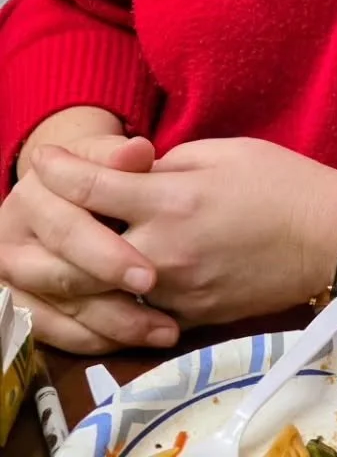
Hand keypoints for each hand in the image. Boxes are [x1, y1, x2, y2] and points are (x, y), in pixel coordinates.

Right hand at [0, 131, 179, 353]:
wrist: (61, 189)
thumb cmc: (95, 169)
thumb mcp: (104, 155)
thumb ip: (119, 157)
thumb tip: (138, 152)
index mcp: (33, 198)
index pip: (70, 232)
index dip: (109, 256)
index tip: (151, 277)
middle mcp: (11, 241)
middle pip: (62, 278)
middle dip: (113, 299)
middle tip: (162, 320)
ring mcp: (9, 279)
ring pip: (58, 313)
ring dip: (112, 328)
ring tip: (164, 333)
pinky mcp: (15, 307)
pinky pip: (52, 334)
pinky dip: (93, 341)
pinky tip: (134, 340)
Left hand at [28, 137, 336, 327]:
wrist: (330, 236)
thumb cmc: (284, 183)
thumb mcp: (226, 152)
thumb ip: (168, 163)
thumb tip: (129, 173)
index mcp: (174, 199)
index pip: (92, 188)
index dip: (58, 170)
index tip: (42, 159)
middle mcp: (164, 250)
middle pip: (76, 254)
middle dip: (53, 231)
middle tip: (47, 211)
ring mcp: (175, 290)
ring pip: (99, 291)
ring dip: (81, 268)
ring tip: (79, 245)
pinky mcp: (190, 316)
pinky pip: (136, 311)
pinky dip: (120, 294)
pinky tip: (123, 274)